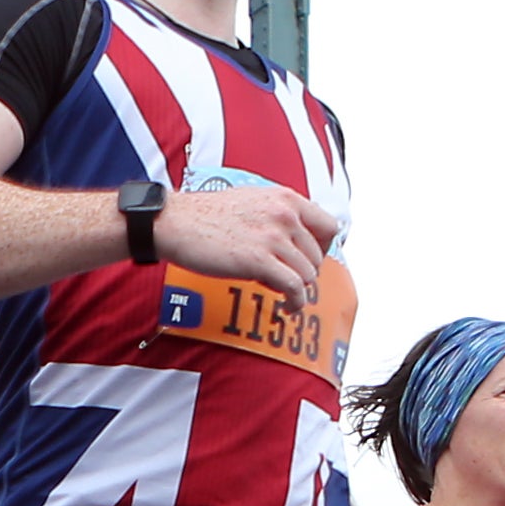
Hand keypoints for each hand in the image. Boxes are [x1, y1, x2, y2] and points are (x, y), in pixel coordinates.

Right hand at [150, 182, 337, 298]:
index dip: (324, 248)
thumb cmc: (206, 214)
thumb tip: (296, 236)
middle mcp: (284, 214)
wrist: (175, 222)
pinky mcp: (259, 260)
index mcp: (285, 198)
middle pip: (318, 255)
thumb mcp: (252, 201)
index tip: (311, 260)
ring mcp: (273, 237)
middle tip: (289, 281)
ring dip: (300, 291)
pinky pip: (295, 287)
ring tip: (286, 297)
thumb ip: (277, 214)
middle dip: (306, 272)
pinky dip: (295, 302)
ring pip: (308, 274)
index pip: (329, 226)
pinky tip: (287, 307)